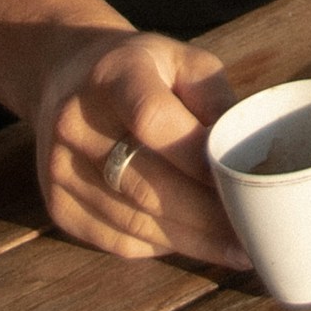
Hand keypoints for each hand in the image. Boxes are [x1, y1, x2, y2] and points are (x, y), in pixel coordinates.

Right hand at [34, 28, 242, 265]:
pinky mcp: (56, 204)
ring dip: (191, 241)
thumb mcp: (184, 61)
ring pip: (134, 221)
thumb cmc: (143, 70)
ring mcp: (59, 168)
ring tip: (236, 249)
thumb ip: (216, 102)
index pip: (152, 119)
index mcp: (113, 74)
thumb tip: (248, 158)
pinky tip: (195, 245)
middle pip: (145, 184)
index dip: (197, 157)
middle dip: (207, 216)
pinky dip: (161, 246)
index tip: (241, 180)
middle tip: (253, 233)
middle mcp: (75, 122)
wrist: (65, 76)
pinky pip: (116, 240)